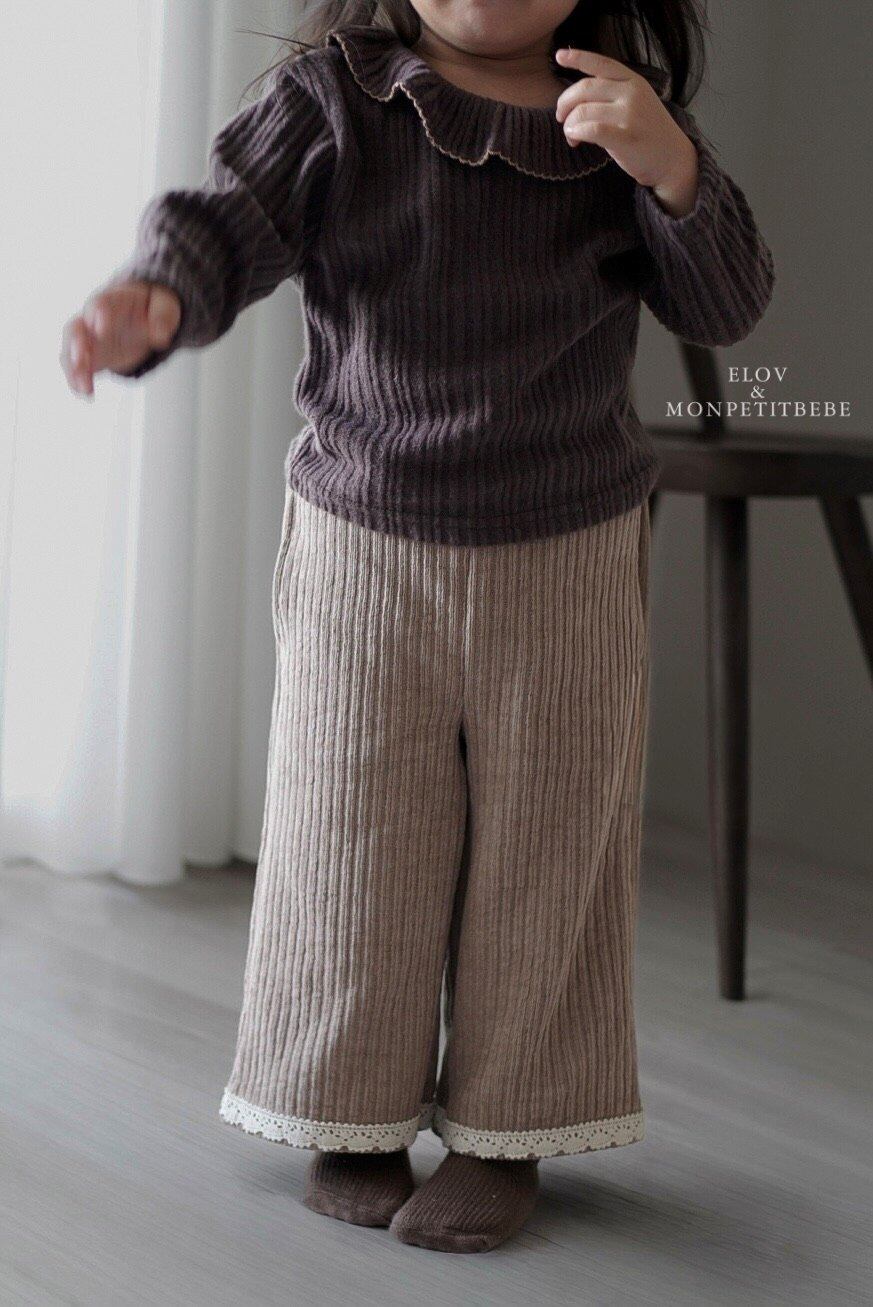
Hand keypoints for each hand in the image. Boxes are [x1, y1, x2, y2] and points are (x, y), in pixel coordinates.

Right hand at [60, 281, 181, 396]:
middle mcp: (91, 318)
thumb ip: (162, 318)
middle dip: (76, 344)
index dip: (99, 316)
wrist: (140, 316)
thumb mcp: (164, 307)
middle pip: (76, 328)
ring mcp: (87, 337)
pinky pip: (75, 368)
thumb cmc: (151, 308)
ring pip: (70, 350)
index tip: (101, 330)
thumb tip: (161, 335)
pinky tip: (86, 395)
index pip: (101, 304)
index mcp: (112, 301)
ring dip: (74, 369)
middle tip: (80, 360)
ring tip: (85, 388)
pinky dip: (77, 381)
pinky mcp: (88, 356)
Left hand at [554, 47, 699, 217]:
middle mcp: (631, 93)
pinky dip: (576, 133)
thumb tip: (577, 99)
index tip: (559, 57)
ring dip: (569, 124)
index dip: (578, 58)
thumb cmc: (648, 133)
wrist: (672, 159)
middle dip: (565, 103)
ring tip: (571, 136)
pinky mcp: (626, 138)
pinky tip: (575, 139)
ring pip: (584, 111)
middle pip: (584, 89)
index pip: (601, 64)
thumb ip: (612, 94)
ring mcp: (630, 115)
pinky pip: (592, 130)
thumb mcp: (636, 102)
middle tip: (561, 117)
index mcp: (632, 81)